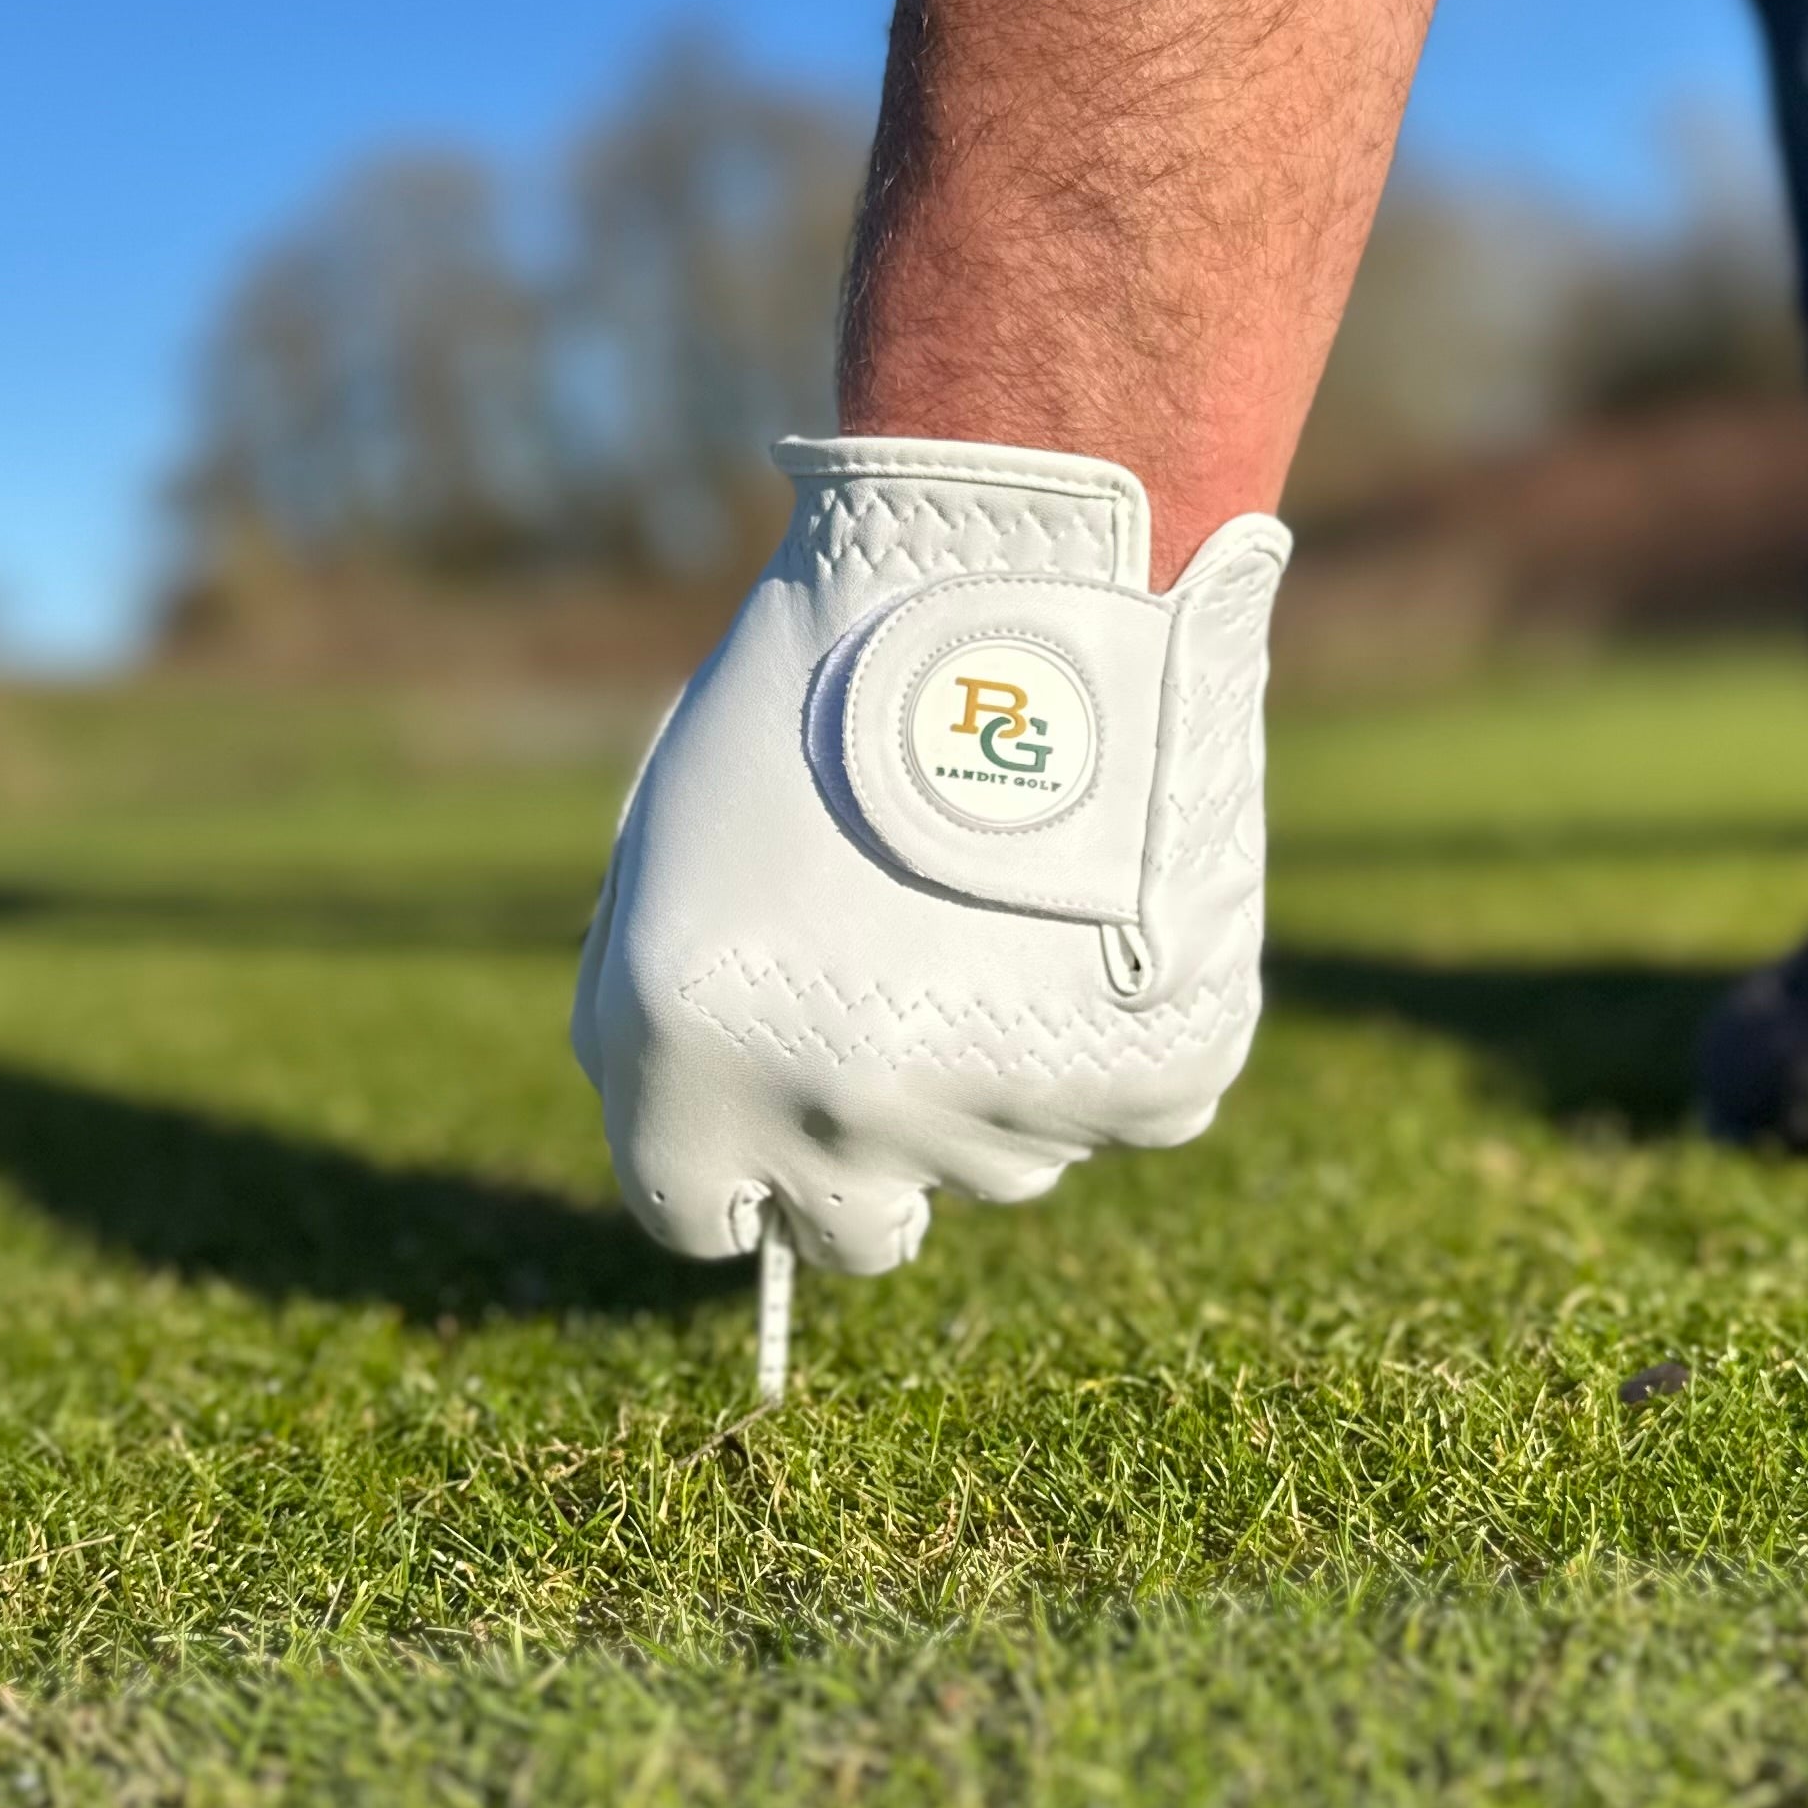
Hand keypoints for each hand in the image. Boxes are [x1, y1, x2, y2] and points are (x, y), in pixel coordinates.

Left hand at [571, 434, 1290, 1276]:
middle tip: (903, 1027)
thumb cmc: (827, 684)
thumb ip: (658, 1014)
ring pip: (1000, 1165)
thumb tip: (702, 1139)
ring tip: (1008, 914)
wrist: (1026, 573)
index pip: (693, 1219)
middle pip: (857, 1233)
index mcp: (692, 1057)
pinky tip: (1095, 919)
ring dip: (994, 1078)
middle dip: (864, 1160)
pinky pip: (1123, 1108)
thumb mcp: (676, 844)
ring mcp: (1004, 1107)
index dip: (733, 1170)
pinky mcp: (1149, 1077)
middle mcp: (841, 1109)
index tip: (772, 1121)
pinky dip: (1114, 1038)